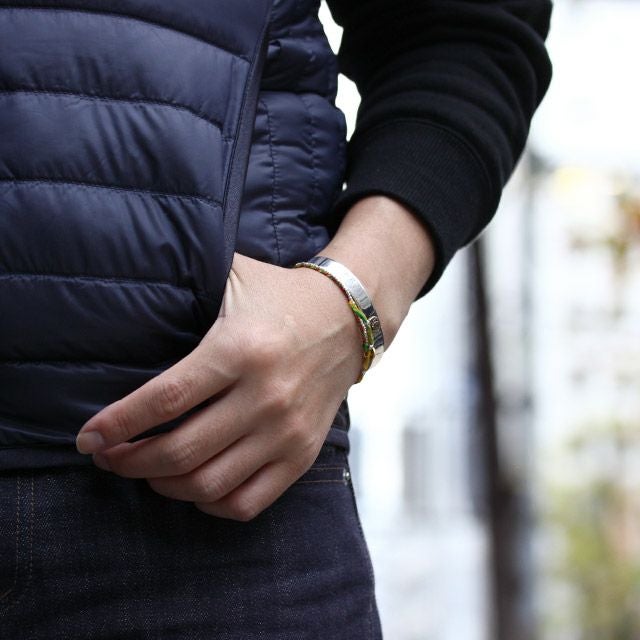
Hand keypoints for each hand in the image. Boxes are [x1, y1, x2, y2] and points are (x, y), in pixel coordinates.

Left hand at [75, 252, 362, 520]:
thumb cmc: (281, 298)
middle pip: (180, 450)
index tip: (88, 438)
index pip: (164, 400)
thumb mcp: (233, 277)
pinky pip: (248, 502)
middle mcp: (265, 396)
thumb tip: (126, 283)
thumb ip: (184, 279)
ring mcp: (287, 431)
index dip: (117, 425)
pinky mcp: (303, 454)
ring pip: (209, 484)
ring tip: (146, 470)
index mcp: (240, 350)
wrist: (348, 319)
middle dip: (129, 462)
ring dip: (164, 486)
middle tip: (109, 456)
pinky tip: (194, 485)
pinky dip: (211, 504)